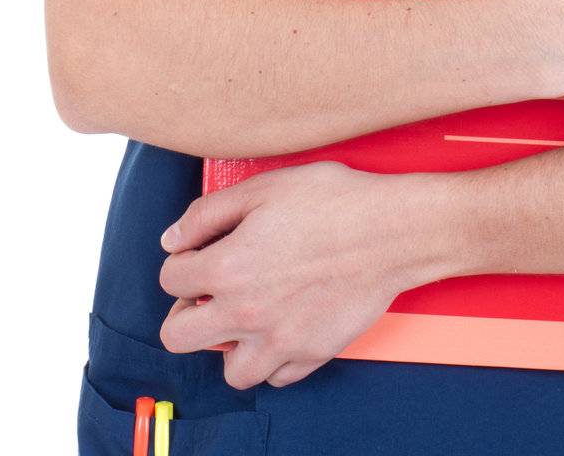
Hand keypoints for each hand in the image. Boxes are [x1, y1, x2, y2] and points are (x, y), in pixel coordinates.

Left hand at [158, 160, 424, 389]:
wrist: (393, 230)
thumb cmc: (334, 201)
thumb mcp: (264, 187)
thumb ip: (207, 213)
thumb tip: (173, 238)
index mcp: (227, 268)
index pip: (170, 278)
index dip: (181, 258)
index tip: (198, 252)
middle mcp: (246, 314)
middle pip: (178, 336)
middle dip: (185, 312)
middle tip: (207, 292)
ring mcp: (279, 341)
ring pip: (229, 371)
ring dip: (229, 345)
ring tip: (244, 316)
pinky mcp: (312, 353)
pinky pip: (276, 376)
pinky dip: (272, 358)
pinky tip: (280, 326)